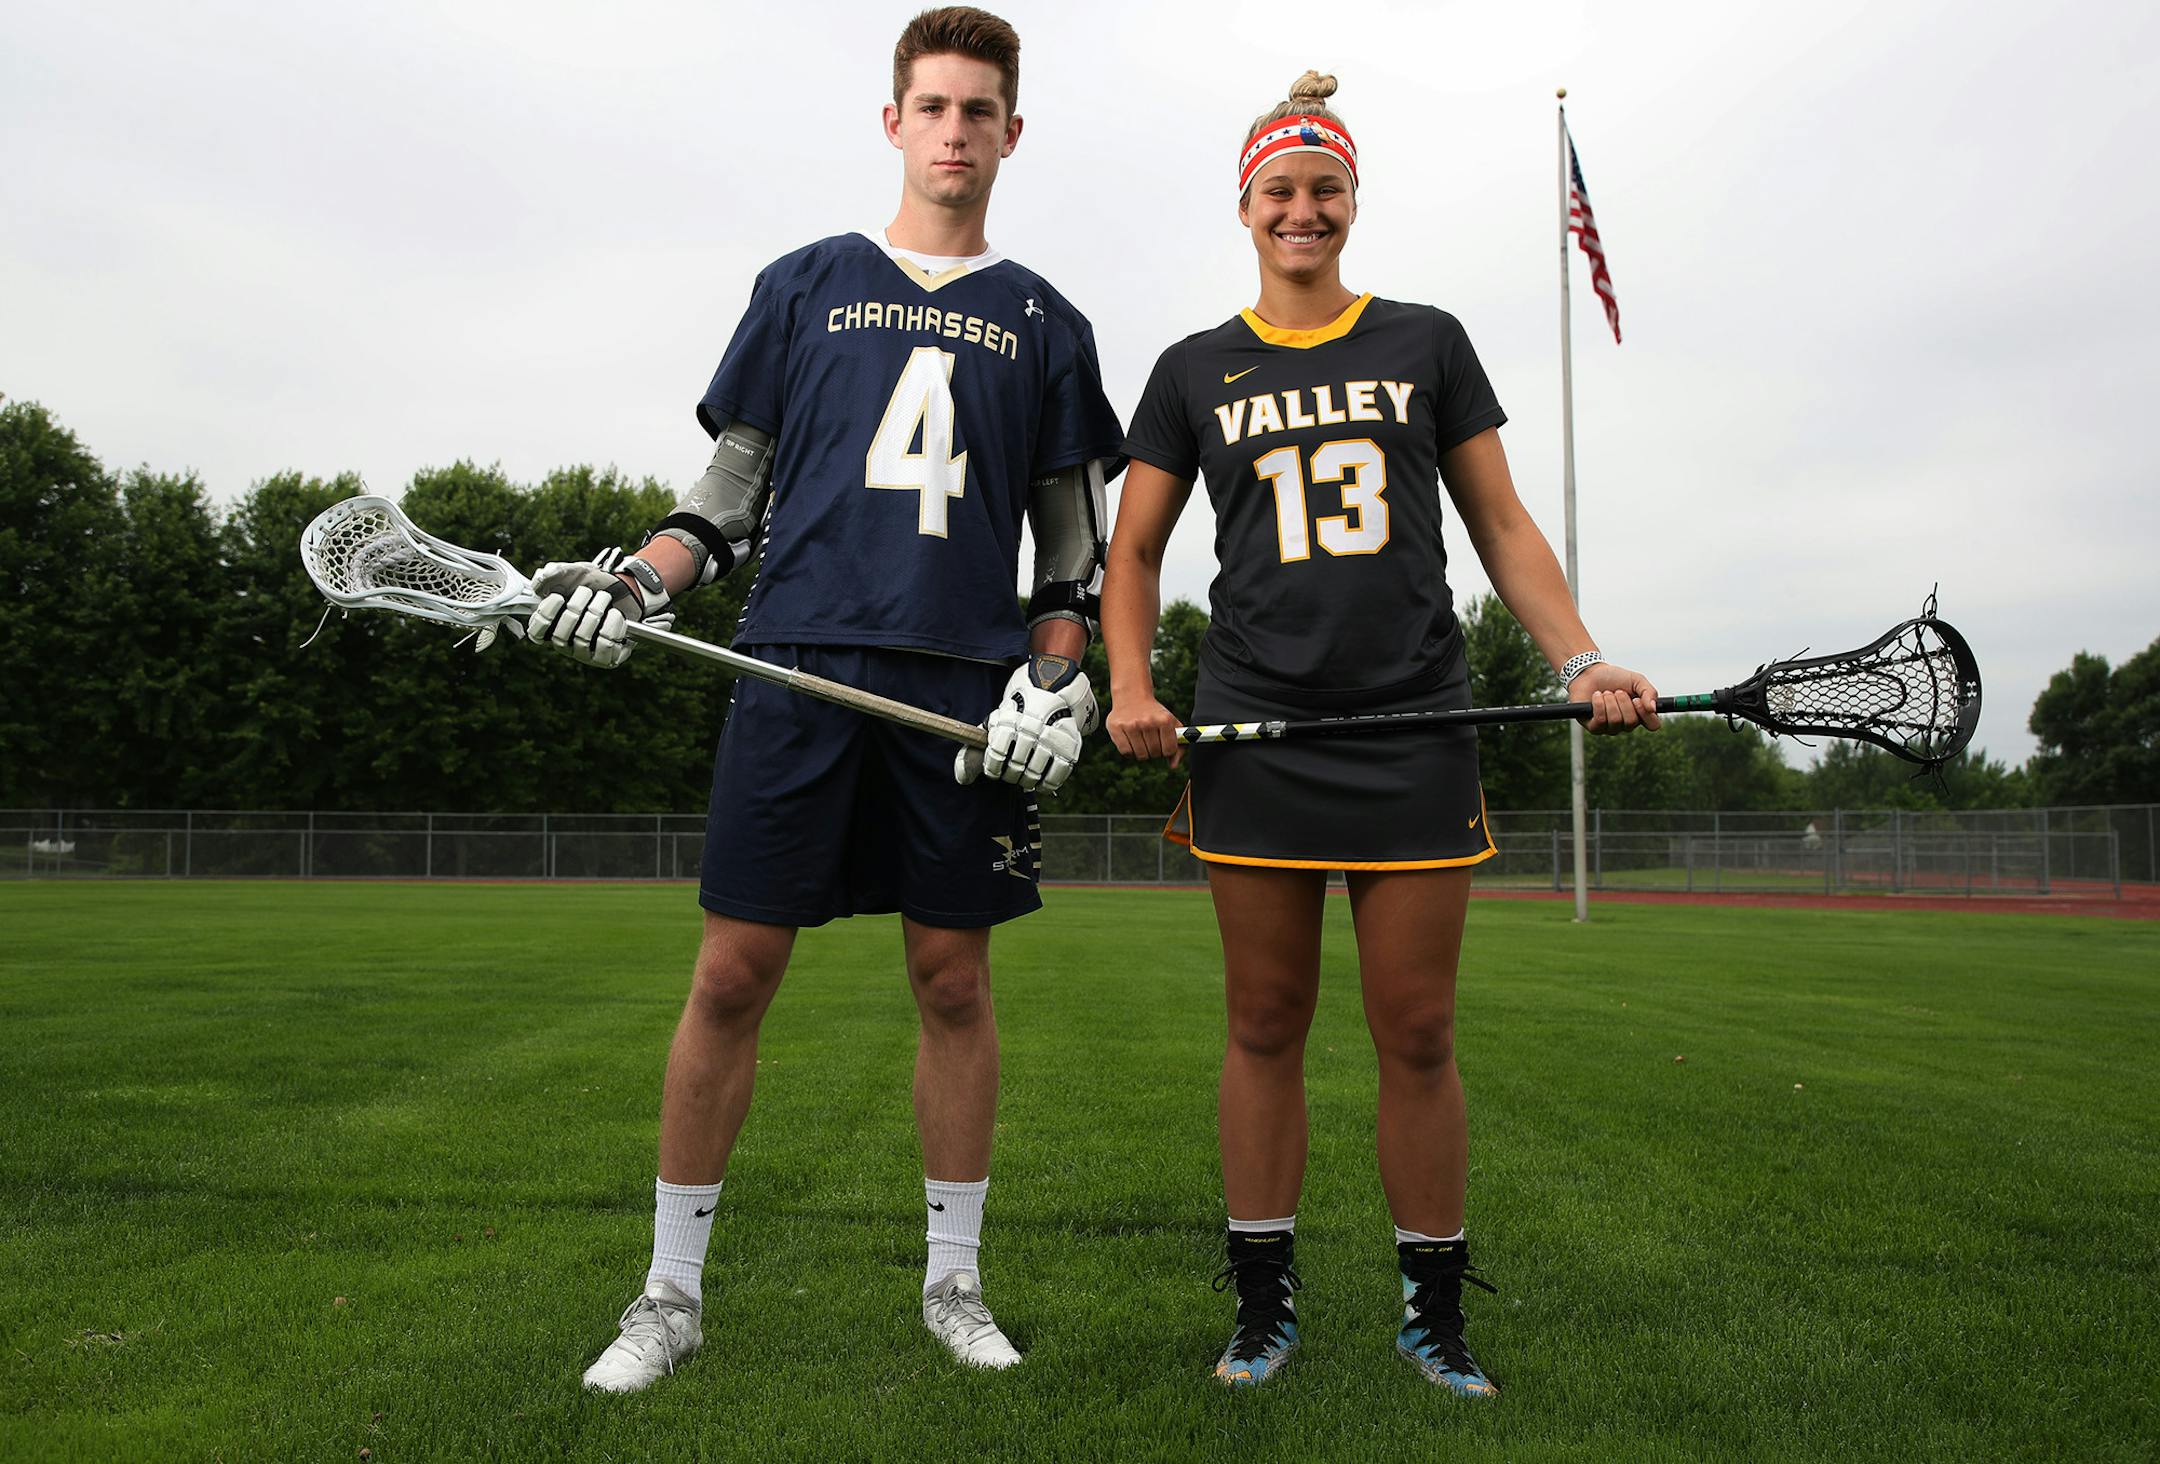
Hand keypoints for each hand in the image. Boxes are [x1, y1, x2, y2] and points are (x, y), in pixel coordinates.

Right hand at [526, 561, 651, 667]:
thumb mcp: (574, 572)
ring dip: (596, 612)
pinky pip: (605, 648)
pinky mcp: (607, 658)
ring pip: (582, 640)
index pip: (536, 632)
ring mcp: (586, 653)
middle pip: (560, 636)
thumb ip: (554, 572)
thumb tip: (538, 582)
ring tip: (604, 597)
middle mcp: (567, 643)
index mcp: (553, 625)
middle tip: (587, 591)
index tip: (558, 597)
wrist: (627, 589)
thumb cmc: (595, 584)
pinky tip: (616, 614)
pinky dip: (612, 626)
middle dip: (575, 608)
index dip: (544, 616)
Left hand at [953, 654, 1099, 792]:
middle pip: (1016, 767)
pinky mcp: (1069, 747)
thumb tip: (961, 778)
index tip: (993, 770)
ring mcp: (1053, 738)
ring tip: (1023, 776)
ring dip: (1025, 781)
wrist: (1051, 692)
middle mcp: (1032, 728)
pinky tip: (1039, 782)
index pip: (998, 753)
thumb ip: (974, 749)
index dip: (993, 767)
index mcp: (1011, 719)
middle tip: (1010, 773)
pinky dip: (1045, 785)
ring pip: (1034, 774)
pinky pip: (1055, 776)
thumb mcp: (995, 722)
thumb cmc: (1016, 714)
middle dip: (1009, 775)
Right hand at [1105, 690, 1185, 768]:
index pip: (1169, 750)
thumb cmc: (1154, 714)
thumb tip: (1173, 766)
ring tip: (1141, 740)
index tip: (1163, 744)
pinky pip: (1126, 753)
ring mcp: (1131, 725)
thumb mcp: (1171, 724)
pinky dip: (1130, 752)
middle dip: (1154, 751)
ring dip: (1142, 752)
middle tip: (1151, 740)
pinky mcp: (1116, 728)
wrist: (1132, 696)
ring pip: (1140, 755)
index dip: (1167, 751)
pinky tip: (1131, 741)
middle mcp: (1148, 722)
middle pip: (1154, 754)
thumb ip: (1178, 745)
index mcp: (1164, 720)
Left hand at [1572, 662, 1661, 733]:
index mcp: (1640, 714)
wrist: (1590, 673)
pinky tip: (1597, 696)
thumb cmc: (1615, 678)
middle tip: (1617, 691)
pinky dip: (1599, 704)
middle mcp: (1627, 724)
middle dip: (1623, 702)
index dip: (1646, 714)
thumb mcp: (1636, 680)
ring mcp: (1610, 728)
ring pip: (1615, 721)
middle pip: (1632, 722)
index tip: (1636, 699)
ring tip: (1606, 692)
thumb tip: (1653, 708)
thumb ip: (1649, 692)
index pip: (1653, 725)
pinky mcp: (1594, 727)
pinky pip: (1600, 721)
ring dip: (1610, 701)